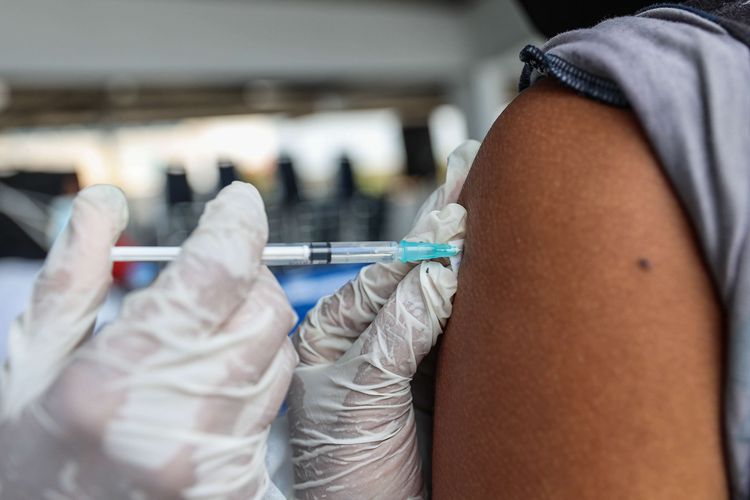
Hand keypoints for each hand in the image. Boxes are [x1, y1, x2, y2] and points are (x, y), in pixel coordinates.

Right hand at [0, 182, 297, 498]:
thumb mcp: (32, 365)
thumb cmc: (36, 459)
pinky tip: (210, 386)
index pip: (214, 274)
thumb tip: (103, 204)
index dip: (236, 224)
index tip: (238, 206)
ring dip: (251, 327)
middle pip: (264, 308)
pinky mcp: (240, 483)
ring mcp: (215, 460)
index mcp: (113, 381)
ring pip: (279, 352)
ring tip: (202, 339)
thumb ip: (71, 279)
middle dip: (247, 275)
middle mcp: (175, 422)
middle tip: (213, 276)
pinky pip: (276, 403)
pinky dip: (254, 376)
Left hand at [287, 141, 478, 497]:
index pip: (381, 276)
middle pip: (412, 269)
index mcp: (334, 335)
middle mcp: (372, 337)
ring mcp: (410, 355)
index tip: (452, 213)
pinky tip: (495, 259)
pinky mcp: (444, 377)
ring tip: (482, 192)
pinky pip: (465, 326)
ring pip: (442, 290)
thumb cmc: (343, 478)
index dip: (418, 244)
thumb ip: (394, 337)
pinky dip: (485, 292)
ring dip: (466, 245)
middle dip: (441, 220)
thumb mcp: (357, 402)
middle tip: (469, 166)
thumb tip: (435, 275)